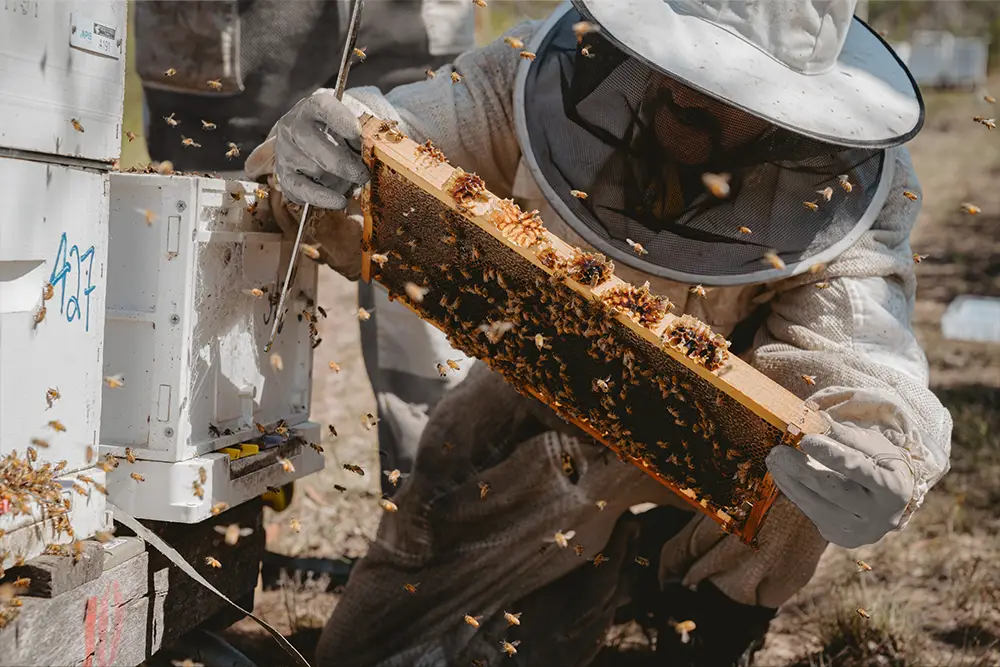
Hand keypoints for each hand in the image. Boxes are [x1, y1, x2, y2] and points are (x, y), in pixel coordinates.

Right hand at [273, 90, 370, 209]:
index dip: (340, 119)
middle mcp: (292, 127)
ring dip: (336, 178)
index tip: (357, 132)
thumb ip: (360, 136)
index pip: (322, 108)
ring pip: (312, 168)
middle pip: (312, 142)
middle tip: (363, 174)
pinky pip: (302, 190)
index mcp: (311, 109)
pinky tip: (340, 201)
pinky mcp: (284, 176)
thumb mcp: (348, 129)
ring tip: (352, 181)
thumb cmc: (335, 136)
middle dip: (341, 162)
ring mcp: (285, 152)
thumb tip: (373, 150)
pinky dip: (323, 198)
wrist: (309, 147)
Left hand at [765, 420, 914, 547]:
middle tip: (777, 452)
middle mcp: (879, 515)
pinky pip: (809, 512)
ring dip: (789, 481)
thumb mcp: (872, 444)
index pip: (859, 469)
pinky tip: (782, 475)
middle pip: (833, 491)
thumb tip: (814, 421)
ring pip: (816, 506)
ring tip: (773, 460)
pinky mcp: (838, 536)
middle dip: (801, 469)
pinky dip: (793, 491)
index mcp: (893, 487)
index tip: (805, 440)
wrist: (889, 499)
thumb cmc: (879, 463)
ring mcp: (857, 530)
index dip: (831, 454)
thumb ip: (844, 435)